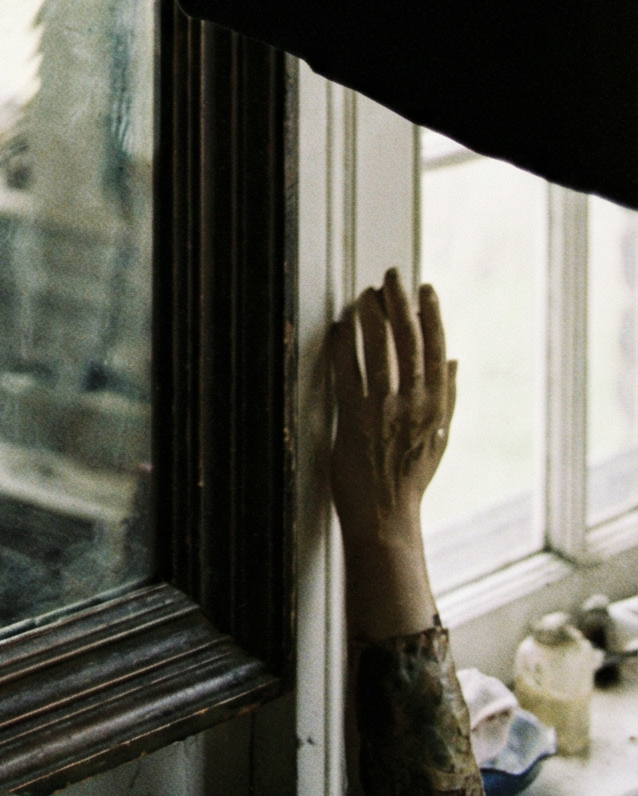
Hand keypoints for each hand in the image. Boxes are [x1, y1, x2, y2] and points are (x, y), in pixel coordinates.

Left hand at [330, 270, 456, 638]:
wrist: (386, 519)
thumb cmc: (410, 479)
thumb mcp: (440, 438)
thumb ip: (448, 397)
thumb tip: (456, 360)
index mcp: (437, 408)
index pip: (437, 351)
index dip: (432, 316)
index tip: (426, 288)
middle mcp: (414, 405)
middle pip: (409, 342)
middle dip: (401, 304)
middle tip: (392, 275)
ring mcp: (384, 411)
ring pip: (380, 351)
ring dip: (372, 317)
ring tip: (365, 293)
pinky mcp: (355, 419)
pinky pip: (348, 372)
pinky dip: (343, 346)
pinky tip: (339, 327)